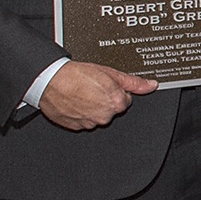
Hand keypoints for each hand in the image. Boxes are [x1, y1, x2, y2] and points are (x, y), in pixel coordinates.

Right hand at [38, 61, 156, 130]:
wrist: (49, 81)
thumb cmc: (75, 75)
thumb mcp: (109, 72)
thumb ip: (133, 82)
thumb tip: (151, 85)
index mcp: (117, 103)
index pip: (125, 99)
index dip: (115, 91)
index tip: (104, 85)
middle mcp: (106, 116)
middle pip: (112, 109)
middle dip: (104, 99)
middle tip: (91, 88)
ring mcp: (90, 123)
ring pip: (97, 115)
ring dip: (92, 107)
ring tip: (80, 93)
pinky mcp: (76, 127)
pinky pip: (83, 121)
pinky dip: (80, 113)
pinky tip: (74, 101)